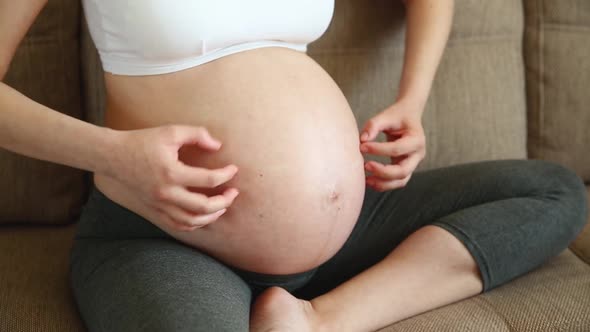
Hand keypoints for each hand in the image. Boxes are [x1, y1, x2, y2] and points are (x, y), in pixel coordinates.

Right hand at [106, 125, 238, 230]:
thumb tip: (218, 145)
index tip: (233, 169)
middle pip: (203, 207)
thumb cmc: (142, 141)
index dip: (226, 175)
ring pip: (191, 221)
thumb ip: (197, 135)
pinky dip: (194, 224)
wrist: (113, 156)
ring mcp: (159, 204)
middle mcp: (166, 193)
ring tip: (222, 206)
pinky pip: (177, 225)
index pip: (208, 179)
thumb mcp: (170, 131)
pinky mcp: (154, 210)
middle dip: (224, 201)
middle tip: (234, 192)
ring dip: (211, 216)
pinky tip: (204, 215)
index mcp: (172, 173)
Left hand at [359, 99, 425, 191]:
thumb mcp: (386, 115)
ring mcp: (413, 163)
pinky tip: (369, 181)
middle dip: (383, 171)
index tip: (362, 146)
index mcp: (417, 140)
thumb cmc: (397, 115)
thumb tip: (362, 139)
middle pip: (402, 171)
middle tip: (365, 165)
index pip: (397, 149)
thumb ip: (374, 125)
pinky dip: (384, 184)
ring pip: (401, 181)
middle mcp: (418, 154)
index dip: (378, 150)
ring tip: (366, 180)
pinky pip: (396, 182)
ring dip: (383, 183)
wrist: (408, 116)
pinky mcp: (406, 168)